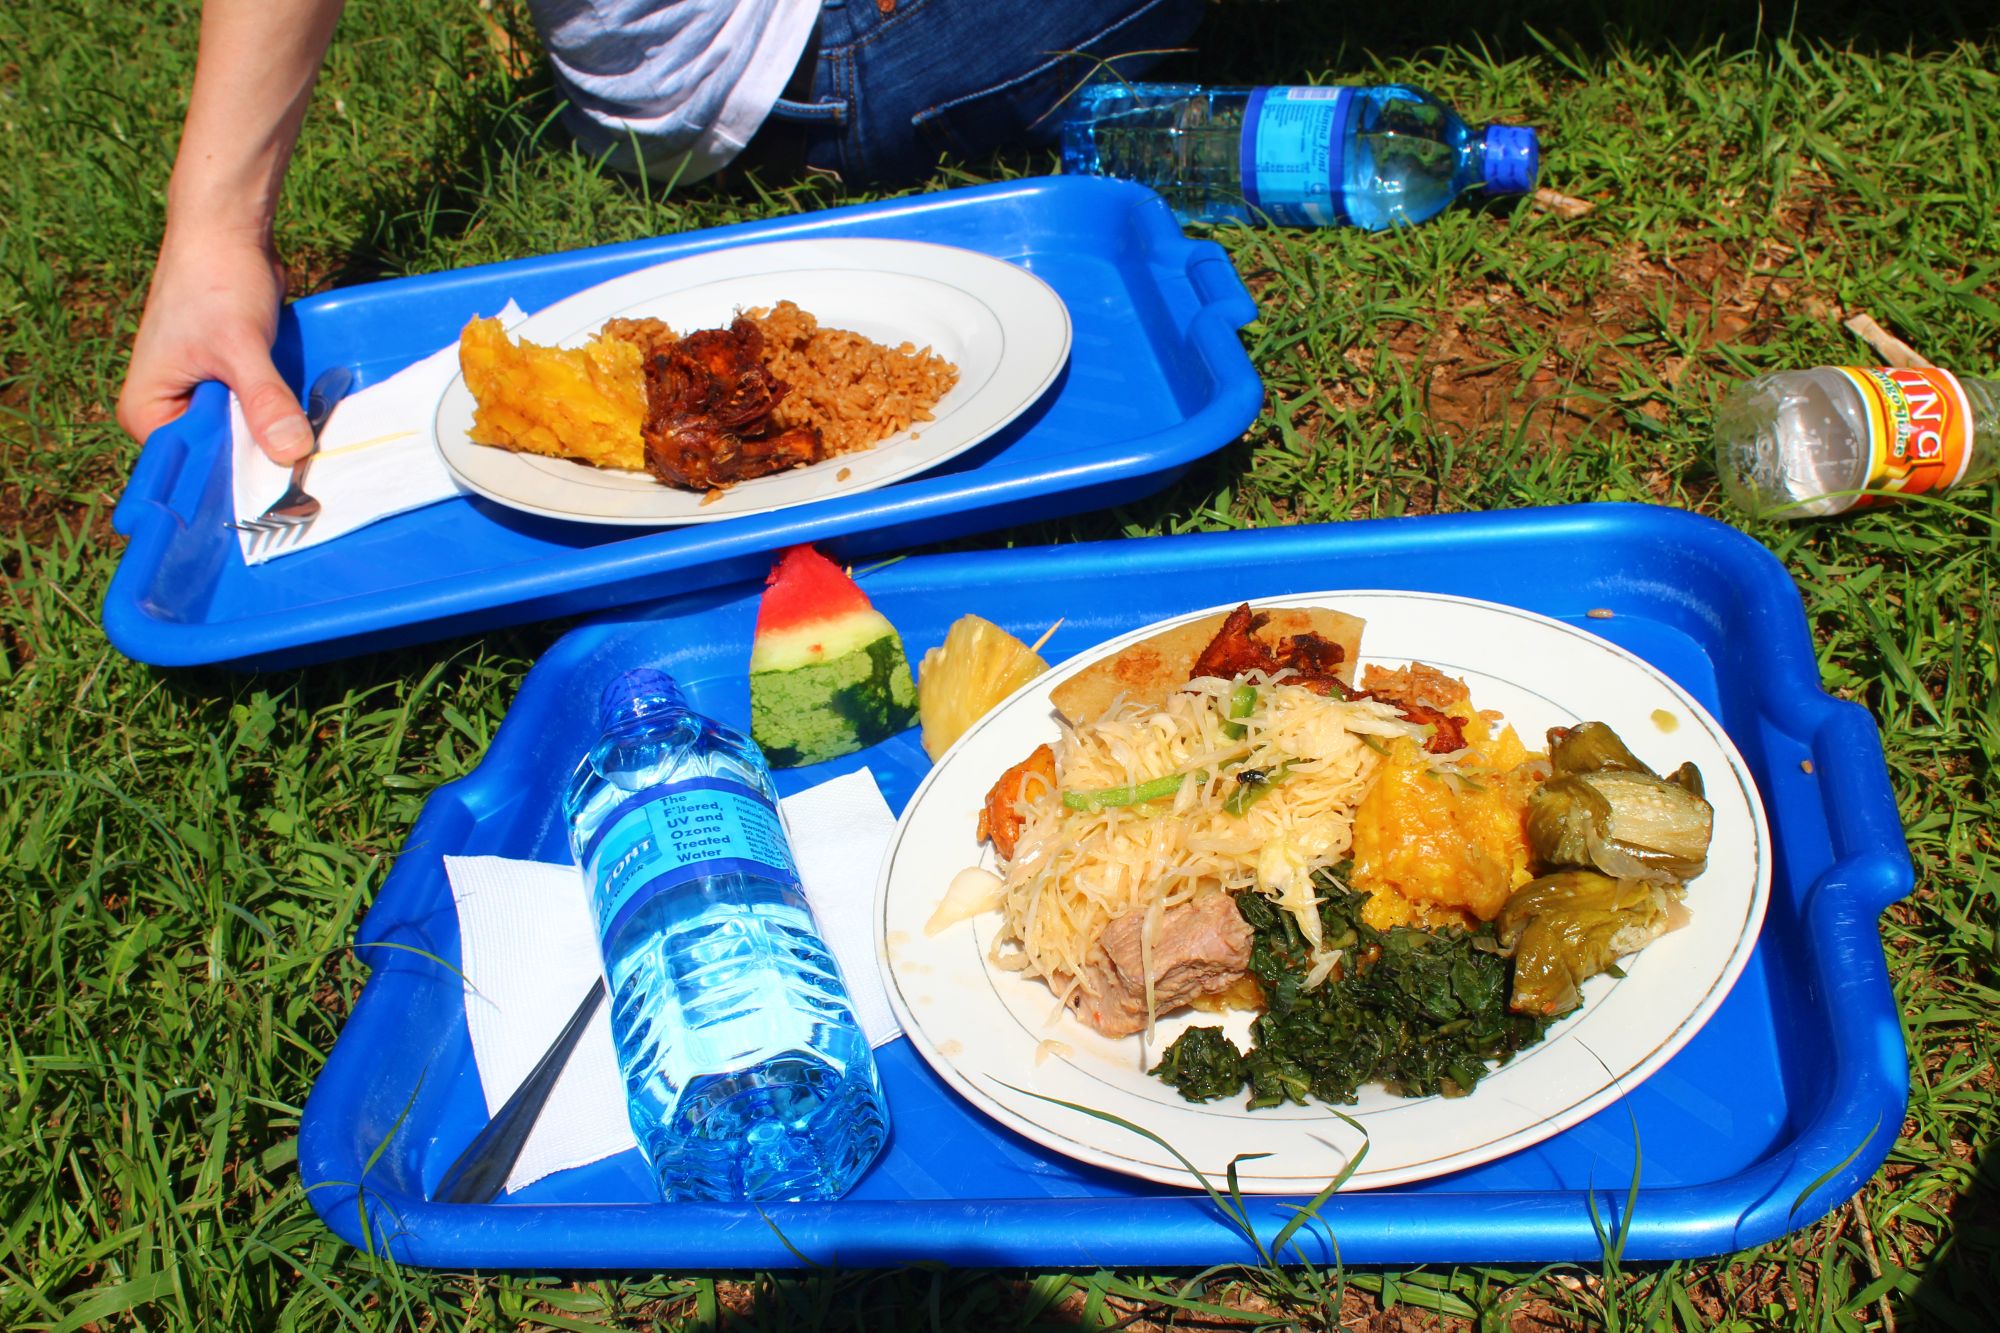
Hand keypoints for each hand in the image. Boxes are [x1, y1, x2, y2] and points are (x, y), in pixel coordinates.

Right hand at [116, 224, 313, 463]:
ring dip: (277, 441)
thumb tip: (291, 452)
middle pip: (221, 462)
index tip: (283, 499)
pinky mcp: (228, 388)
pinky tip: (311, 427)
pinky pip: (257, 418)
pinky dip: (281, 419)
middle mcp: (167, 414)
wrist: (227, 234)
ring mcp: (199, 402)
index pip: (192, 472)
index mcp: (148, 414)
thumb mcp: (240, 346)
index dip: (236, 485)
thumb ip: (263, 400)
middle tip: (311, 482)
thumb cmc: (215, 282)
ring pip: (245, 441)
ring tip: (315, 455)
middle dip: (261, 463)